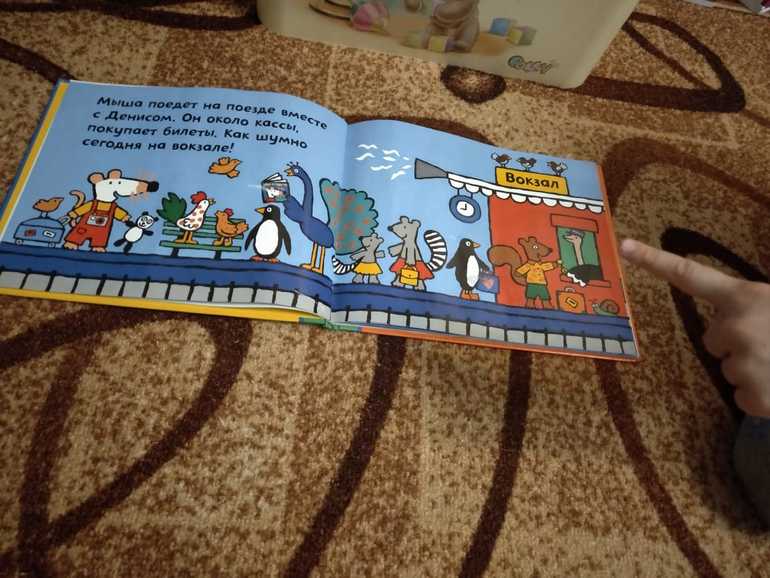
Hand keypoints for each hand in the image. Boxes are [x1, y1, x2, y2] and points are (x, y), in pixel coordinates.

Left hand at [620, 239, 769, 417]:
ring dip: (753, 369)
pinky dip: (761, 396)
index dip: (655, 260)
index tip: (624, 246)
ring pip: (728, 367)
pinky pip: (742, 396)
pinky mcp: (751, 397)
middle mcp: (736, 327)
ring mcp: (742, 363)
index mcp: (747, 297)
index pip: (691, 275)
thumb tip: (731, 310)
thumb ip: (753, 303)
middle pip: (712, 338)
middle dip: (736, 341)